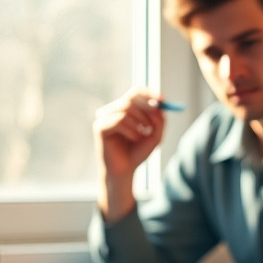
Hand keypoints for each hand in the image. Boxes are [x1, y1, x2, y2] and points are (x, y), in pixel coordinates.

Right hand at [95, 90, 166, 222]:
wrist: (124, 170)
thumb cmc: (137, 153)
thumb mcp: (155, 136)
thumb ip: (160, 121)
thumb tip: (159, 107)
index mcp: (125, 109)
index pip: (135, 92)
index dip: (149, 93)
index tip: (163, 100)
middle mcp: (113, 110)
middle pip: (131, 98)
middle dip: (146, 110)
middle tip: (153, 124)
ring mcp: (104, 117)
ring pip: (125, 109)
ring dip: (139, 123)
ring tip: (142, 136)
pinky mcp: (99, 126)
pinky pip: (118, 120)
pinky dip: (130, 130)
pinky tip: (133, 139)